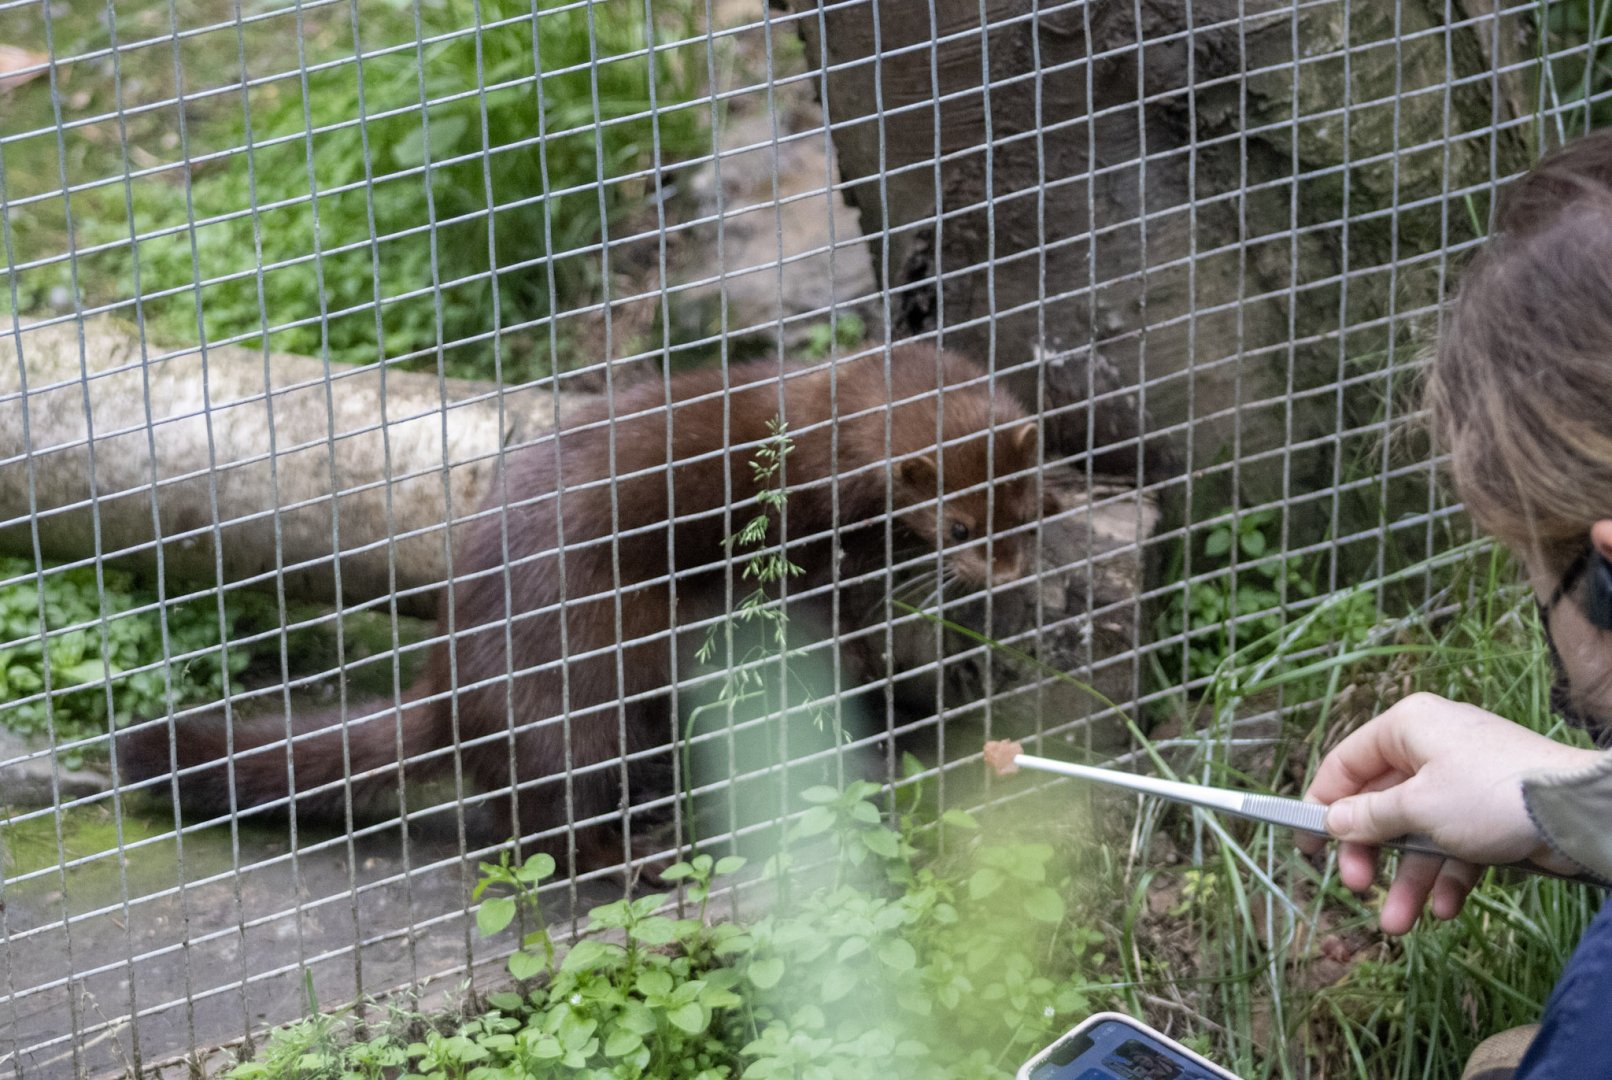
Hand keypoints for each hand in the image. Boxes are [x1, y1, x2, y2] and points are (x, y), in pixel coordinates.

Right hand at [1301, 693, 1597, 933]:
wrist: (1577, 813)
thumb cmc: (1488, 794)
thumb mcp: (1417, 807)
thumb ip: (1368, 816)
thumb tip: (1331, 822)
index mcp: (1407, 728)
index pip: (1346, 763)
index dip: (1323, 804)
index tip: (1307, 844)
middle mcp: (1431, 749)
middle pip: (1382, 805)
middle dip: (1370, 855)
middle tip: (1357, 887)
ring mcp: (1462, 783)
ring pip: (1418, 834)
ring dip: (1407, 880)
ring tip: (1399, 924)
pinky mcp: (1490, 813)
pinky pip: (1455, 844)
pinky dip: (1447, 877)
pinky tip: (1444, 910)